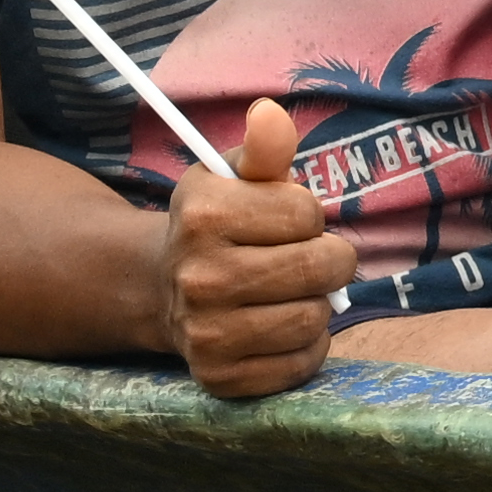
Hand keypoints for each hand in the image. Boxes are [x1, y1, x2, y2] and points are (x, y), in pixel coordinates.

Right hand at [167, 98, 347, 398]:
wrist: (163, 289)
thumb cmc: (218, 225)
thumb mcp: (234, 178)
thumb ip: (264, 149)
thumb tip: (270, 113)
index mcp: (202, 216)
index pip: (306, 213)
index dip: (308, 215)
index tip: (287, 221)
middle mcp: (197, 277)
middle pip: (318, 268)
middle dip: (328, 259)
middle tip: (308, 258)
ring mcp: (205, 334)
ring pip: (314, 319)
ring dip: (317, 303)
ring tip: (291, 292)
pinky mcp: (220, 378)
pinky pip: (300, 364)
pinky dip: (306, 346)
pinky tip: (281, 327)